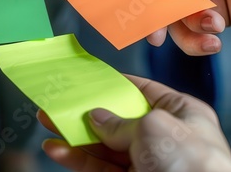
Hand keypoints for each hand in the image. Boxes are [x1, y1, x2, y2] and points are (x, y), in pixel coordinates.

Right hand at [38, 75, 230, 171]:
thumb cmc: (191, 165)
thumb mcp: (154, 127)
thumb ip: (120, 121)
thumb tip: (97, 117)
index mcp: (180, 115)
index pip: (143, 91)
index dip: (117, 84)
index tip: (92, 79)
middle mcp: (162, 138)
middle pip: (116, 119)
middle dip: (86, 111)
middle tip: (62, 103)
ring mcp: (145, 162)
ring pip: (102, 145)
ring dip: (74, 135)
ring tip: (49, 123)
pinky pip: (98, 167)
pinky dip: (76, 158)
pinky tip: (58, 150)